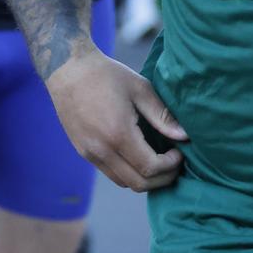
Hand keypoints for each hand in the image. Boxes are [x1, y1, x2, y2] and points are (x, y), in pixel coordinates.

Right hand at [45, 48, 187, 191]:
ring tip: (159, 162)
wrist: (67, 69)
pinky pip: (110, 173)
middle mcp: (101, 150)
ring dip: (145, 179)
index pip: (150, 167)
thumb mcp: (140, 89)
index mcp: (118, 134)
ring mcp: (89, 153)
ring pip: (123, 182)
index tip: (179, 153)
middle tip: (174, 164)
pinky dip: (129, 172)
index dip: (170, 166)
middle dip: (162, 179)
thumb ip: (162, 116)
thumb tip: (184, 136)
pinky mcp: (83, 152)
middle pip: (138, 183)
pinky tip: (139, 156)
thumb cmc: (106, 75)